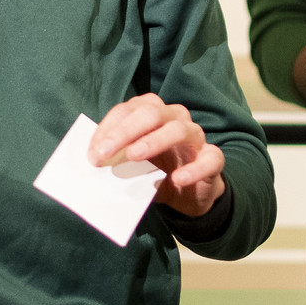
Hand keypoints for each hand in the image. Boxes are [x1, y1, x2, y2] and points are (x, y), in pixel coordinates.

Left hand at [89, 93, 226, 217]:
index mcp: (151, 113)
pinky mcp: (213, 159)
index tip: (94, 152)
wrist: (188, 194)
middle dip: (125, 131)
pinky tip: (177, 179)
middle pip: (151, 113)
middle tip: (105, 153)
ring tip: (134, 156)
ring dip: (154, 141)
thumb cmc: (155, 172)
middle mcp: (175, 118)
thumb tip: (92, 162)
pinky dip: (193, 169)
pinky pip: (209, 158)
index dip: (109, 128)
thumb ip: (116, 159)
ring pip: (179, 129)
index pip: (128, 110)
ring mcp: (196, 137)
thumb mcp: (131, 166)